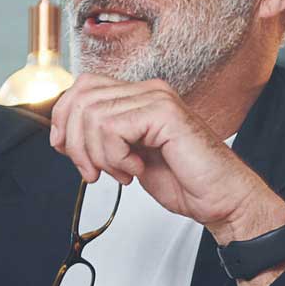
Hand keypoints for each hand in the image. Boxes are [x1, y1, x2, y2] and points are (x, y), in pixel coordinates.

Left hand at [47, 74, 284, 243]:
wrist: (221, 199)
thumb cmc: (184, 181)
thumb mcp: (128, 156)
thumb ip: (103, 139)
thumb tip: (63, 134)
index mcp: (140, 96)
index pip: (83, 87)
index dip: (64, 118)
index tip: (66, 150)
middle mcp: (148, 91)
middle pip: (82, 97)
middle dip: (76, 142)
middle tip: (94, 171)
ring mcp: (157, 98)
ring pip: (93, 114)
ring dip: (98, 153)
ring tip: (121, 172)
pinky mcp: (164, 113)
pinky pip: (113, 127)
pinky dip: (115, 156)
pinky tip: (136, 169)